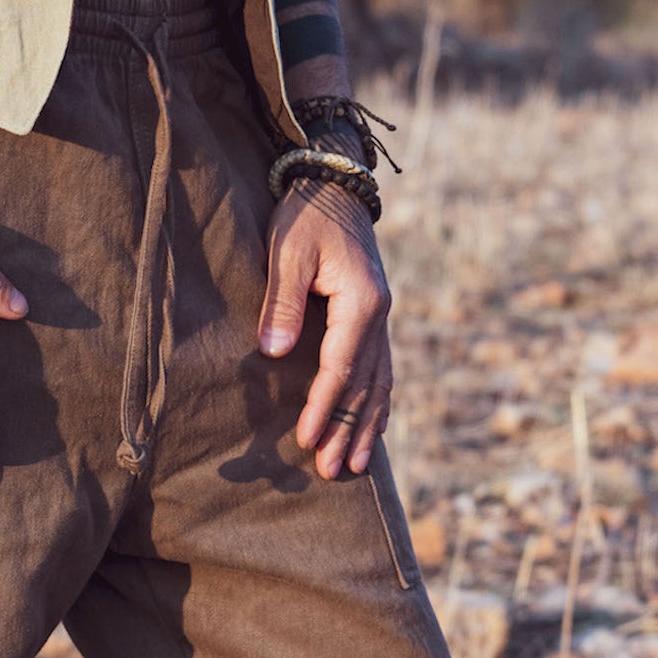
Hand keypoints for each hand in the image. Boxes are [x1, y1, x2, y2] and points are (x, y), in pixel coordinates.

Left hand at [258, 179, 392, 478]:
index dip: (323, 407)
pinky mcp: (374, 318)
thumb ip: (281, 302)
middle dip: (348, 432)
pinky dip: (378, 403)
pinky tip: (375, 428)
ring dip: (367, 427)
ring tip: (356, 466)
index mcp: (361, 303)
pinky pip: (382, 370)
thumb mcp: (286, 252)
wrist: (333, 185)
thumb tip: (275, 352)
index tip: (308, 440)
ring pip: (380, 384)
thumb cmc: (305, 216)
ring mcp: (382, 319)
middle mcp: (379, 317)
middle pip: (365, 386)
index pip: (340, 368)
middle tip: (332, 471)